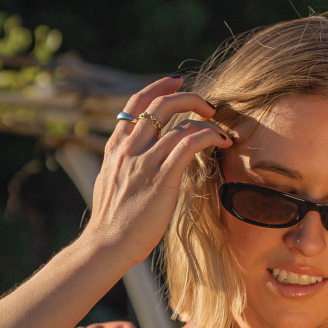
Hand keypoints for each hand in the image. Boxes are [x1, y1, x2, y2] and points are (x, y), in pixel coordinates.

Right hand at [82, 74, 234, 269]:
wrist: (106, 245)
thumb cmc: (111, 223)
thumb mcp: (110, 183)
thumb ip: (124, 165)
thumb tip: (137, 162)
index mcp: (116, 148)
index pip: (135, 104)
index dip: (158, 87)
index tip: (176, 82)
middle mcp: (129, 149)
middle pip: (159, 104)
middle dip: (188, 97)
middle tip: (208, 105)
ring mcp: (145, 163)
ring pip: (179, 122)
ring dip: (206, 120)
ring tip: (221, 130)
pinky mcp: (162, 179)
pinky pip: (188, 144)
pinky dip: (209, 136)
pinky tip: (221, 141)